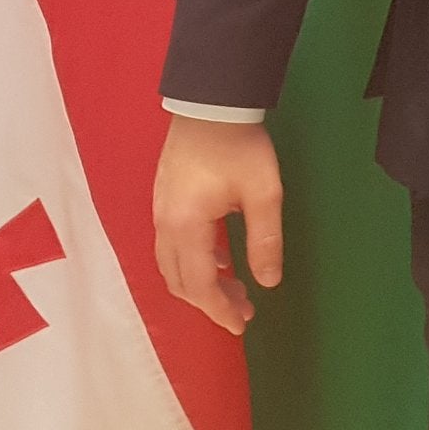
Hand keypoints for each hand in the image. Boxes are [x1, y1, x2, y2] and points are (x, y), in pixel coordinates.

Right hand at [152, 115, 283, 334]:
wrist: (211, 104)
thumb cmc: (241, 147)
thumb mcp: (264, 194)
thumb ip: (265, 240)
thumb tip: (269, 282)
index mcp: (186, 227)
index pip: (199, 285)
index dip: (219, 310)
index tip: (241, 325)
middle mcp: (165, 225)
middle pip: (180, 281)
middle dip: (211, 302)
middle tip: (244, 311)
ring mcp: (160, 212)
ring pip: (172, 265)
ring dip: (200, 283)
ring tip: (235, 289)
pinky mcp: (164, 200)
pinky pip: (172, 246)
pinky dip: (193, 263)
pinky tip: (219, 260)